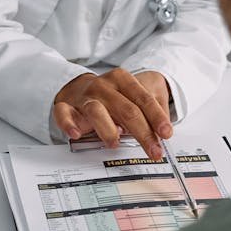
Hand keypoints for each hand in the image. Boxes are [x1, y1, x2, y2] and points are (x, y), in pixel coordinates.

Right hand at [53, 68, 172, 160]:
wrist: (75, 86)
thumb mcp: (131, 97)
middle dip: (143, 133)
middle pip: (126, 109)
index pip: (143, 99)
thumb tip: (160, 134)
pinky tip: (75, 134)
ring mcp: (84, 96)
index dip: (156, 117)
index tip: (166, 133)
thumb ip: (146, 113)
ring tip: (115, 143)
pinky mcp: (66, 106)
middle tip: (154, 150)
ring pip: (96, 111)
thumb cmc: (109, 96)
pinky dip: (68, 123)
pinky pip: (64, 113)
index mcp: (122, 79)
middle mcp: (103, 86)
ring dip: (108, 130)